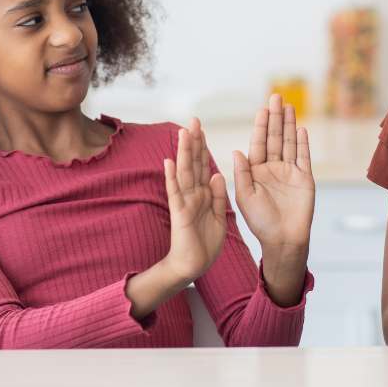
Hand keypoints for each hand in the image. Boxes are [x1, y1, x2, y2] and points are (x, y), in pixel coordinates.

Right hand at [162, 119, 228, 281]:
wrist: (194, 266)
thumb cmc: (205, 244)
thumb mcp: (218, 216)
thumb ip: (217, 196)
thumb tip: (217, 174)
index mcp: (203, 194)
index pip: (203, 166)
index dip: (203, 147)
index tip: (203, 129)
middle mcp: (192, 194)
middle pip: (193, 163)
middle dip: (194, 142)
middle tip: (193, 120)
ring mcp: (184, 202)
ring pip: (184, 172)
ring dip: (183, 152)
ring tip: (182, 132)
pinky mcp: (179, 213)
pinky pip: (175, 192)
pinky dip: (171, 177)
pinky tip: (169, 161)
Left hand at [231, 94, 314, 253]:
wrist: (283, 239)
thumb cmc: (260, 222)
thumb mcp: (245, 198)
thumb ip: (242, 174)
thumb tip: (236, 151)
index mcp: (256, 171)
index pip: (258, 143)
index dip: (261, 126)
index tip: (261, 109)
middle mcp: (273, 168)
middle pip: (275, 138)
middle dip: (275, 118)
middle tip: (276, 96)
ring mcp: (290, 172)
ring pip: (290, 143)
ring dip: (289, 124)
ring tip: (289, 106)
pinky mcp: (305, 179)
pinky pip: (304, 157)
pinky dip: (303, 143)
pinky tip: (301, 128)